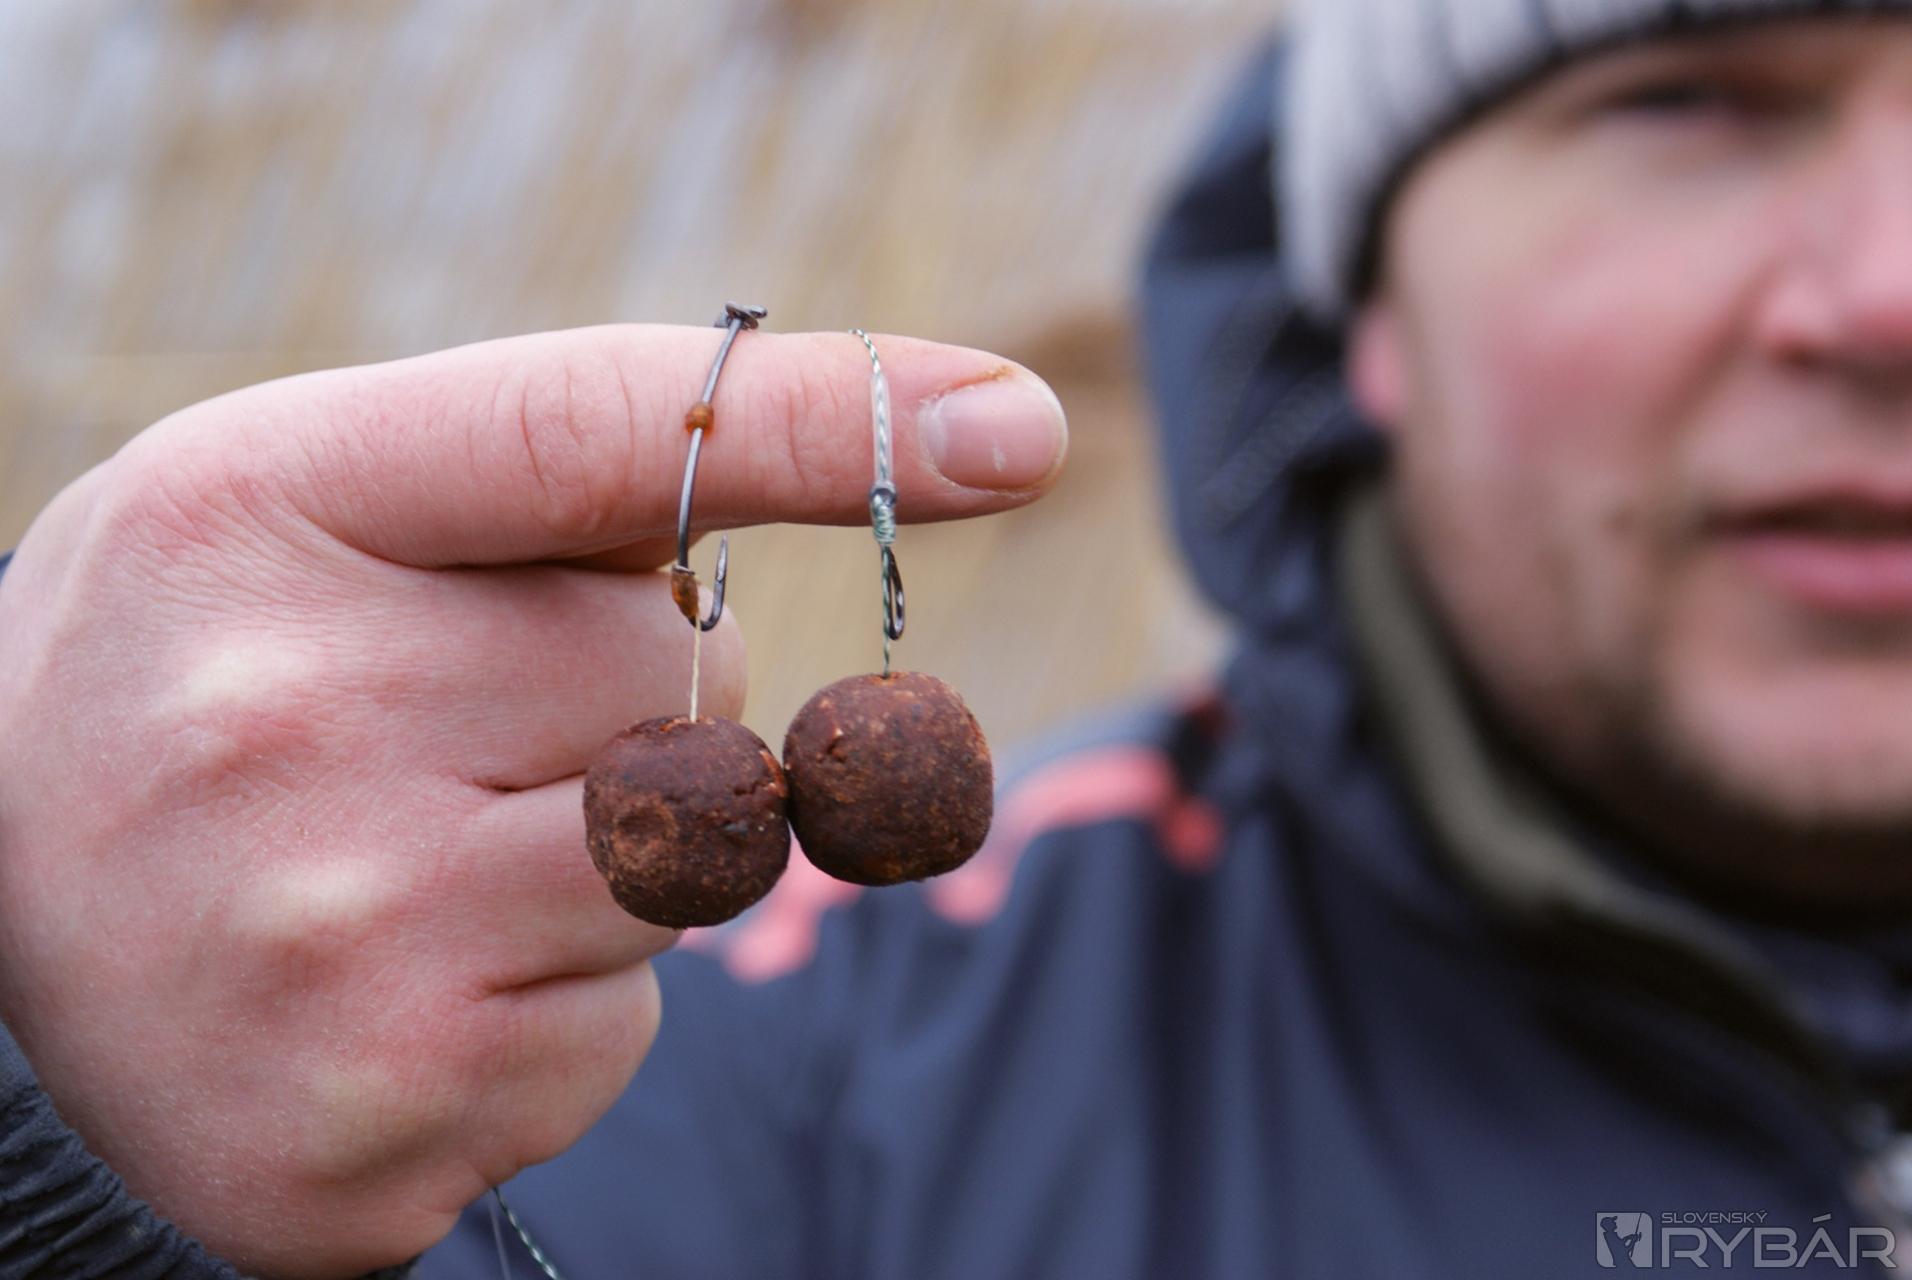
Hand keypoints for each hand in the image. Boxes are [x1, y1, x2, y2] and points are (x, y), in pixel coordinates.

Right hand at [0, 325, 1064, 1277]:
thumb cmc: (210, 672)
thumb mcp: (319, 506)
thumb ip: (574, 471)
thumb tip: (941, 450)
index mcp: (267, 509)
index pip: (596, 433)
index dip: (826, 424)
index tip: (1016, 428)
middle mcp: (281, 721)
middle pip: (683, 679)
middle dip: (623, 706)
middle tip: (436, 735)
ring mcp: (331, 943)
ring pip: (696, 862)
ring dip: (622, 856)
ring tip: (415, 859)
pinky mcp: (379, 1122)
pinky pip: (620, 1037)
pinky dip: (557, 1010)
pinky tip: (403, 985)